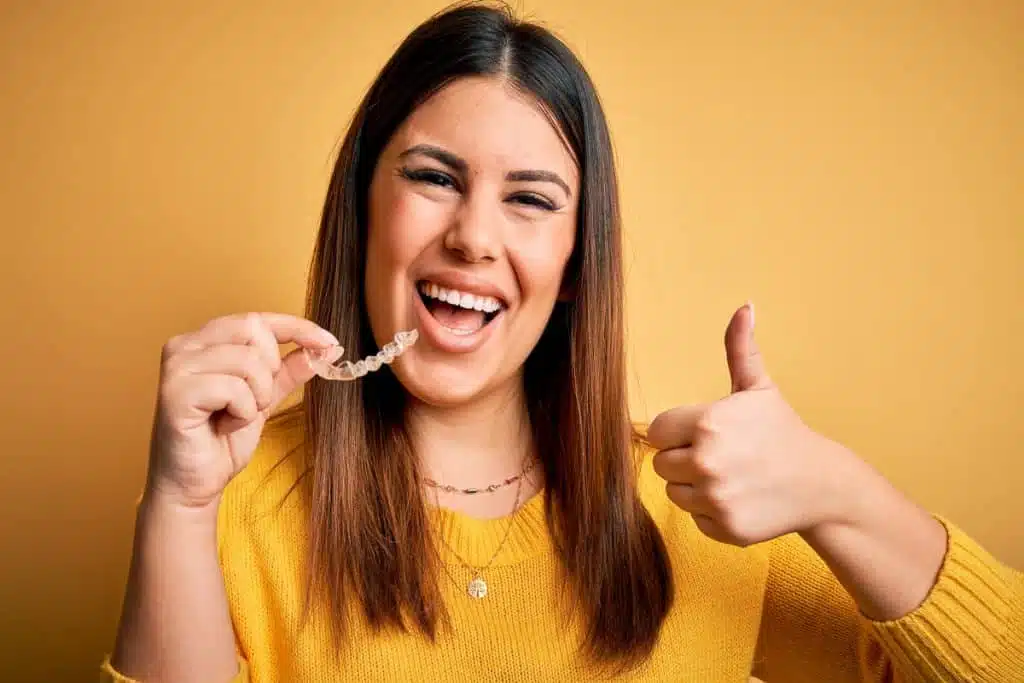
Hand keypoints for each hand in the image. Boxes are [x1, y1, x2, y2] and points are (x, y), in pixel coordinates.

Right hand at [147, 312, 338, 509]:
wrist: (193, 484)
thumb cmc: (221, 441)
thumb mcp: (265, 397)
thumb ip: (290, 369)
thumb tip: (327, 346)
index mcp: (203, 340)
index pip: (258, 319)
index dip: (297, 327)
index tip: (329, 342)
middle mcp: (185, 345)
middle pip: (254, 331)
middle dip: (270, 371)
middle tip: (255, 401)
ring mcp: (177, 367)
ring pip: (248, 362)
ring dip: (256, 397)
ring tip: (237, 416)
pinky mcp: (175, 393)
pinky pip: (234, 389)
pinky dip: (242, 412)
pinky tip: (224, 425)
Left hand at [648, 303, 857, 546]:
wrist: (821, 483)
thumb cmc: (782, 431)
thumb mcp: (759, 388)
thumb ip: (740, 348)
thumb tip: (744, 306)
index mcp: (708, 423)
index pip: (658, 432)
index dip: (678, 432)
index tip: (704, 433)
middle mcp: (707, 462)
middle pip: (662, 464)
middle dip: (684, 459)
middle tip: (721, 456)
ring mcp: (716, 498)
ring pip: (675, 492)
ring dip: (695, 487)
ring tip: (731, 476)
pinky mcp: (724, 527)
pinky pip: (695, 518)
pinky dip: (712, 513)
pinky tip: (740, 498)